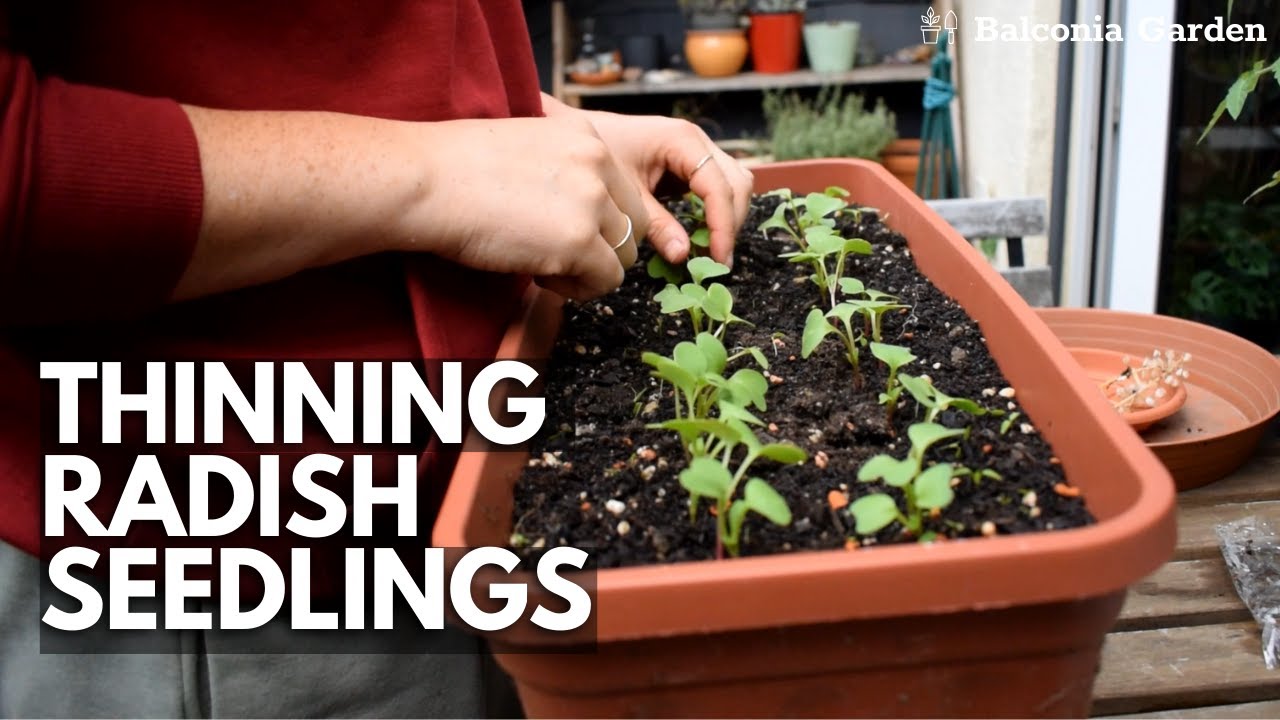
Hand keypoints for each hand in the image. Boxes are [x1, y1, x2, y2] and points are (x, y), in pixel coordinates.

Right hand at [411, 115, 648, 300]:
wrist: (425, 181)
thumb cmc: (453, 168)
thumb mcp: (523, 147)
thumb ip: (560, 169)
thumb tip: (572, 209)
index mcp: (585, 135)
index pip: (623, 188)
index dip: (599, 219)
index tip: (559, 228)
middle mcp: (598, 163)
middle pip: (635, 222)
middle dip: (604, 247)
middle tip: (558, 256)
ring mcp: (592, 202)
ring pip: (625, 255)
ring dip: (591, 270)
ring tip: (546, 268)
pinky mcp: (578, 242)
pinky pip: (607, 280)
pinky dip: (579, 289)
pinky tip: (541, 278)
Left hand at [581, 111, 753, 267]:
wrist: (574, 134)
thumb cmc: (597, 157)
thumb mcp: (625, 195)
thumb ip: (655, 225)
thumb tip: (683, 256)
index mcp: (682, 139)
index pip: (718, 186)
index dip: (722, 225)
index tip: (717, 259)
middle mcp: (697, 141)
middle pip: (737, 184)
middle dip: (730, 224)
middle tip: (715, 263)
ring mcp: (698, 152)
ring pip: (734, 186)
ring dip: (728, 220)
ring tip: (710, 254)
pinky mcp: (692, 165)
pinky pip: (718, 189)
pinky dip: (716, 214)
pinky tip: (701, 239)